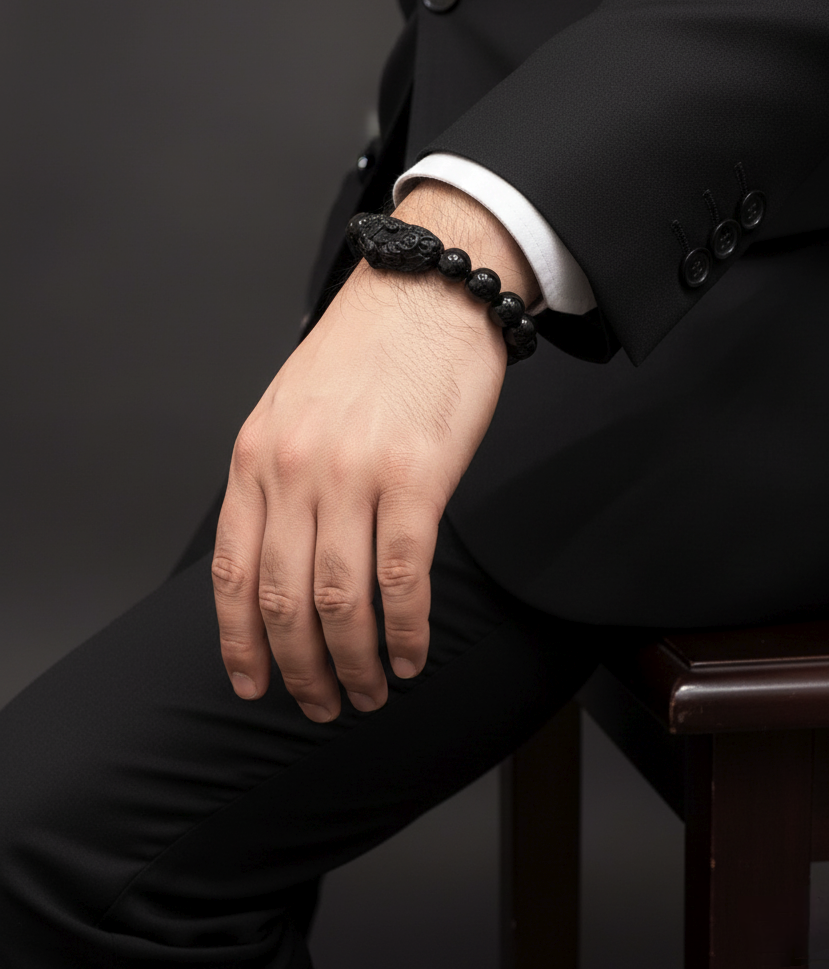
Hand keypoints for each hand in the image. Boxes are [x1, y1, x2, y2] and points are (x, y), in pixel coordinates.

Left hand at [211, 181, 538, 721]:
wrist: (427, 290)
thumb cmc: (367, 351)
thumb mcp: (292, 407)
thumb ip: (280, 477)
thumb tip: (284, 558)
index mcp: (257, 454)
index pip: (233, 572)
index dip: (241, 643)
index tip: (255, 684)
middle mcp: (294, 469)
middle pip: (284, 599)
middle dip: (302, 669)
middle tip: (323, 705)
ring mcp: (353, 473)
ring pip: (341, 600)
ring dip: (355, 663)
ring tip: (370, 692)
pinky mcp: (415, 477)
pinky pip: (402, 578)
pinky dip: (404, 631)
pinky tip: (409, 655)